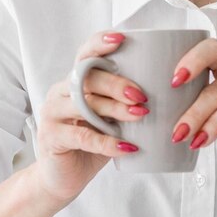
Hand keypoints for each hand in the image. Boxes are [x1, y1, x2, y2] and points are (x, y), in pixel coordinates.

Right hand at [35, 31, 149, 204]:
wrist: (62, 178)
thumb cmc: (90, 145)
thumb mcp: (108, 120)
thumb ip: (123, 103)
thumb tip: (165, 90)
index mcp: (73, 82)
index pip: (84, 55)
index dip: (100, 43)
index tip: (122, 37)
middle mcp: (60, 92)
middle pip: (87, 78)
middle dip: (117, 84)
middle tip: (142, 95)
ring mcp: (51, 114)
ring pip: (84, 104)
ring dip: (115, 109)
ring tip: (140, 115)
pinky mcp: (51, 137)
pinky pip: (82, 136)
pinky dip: (107, 142)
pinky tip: (128, 147)